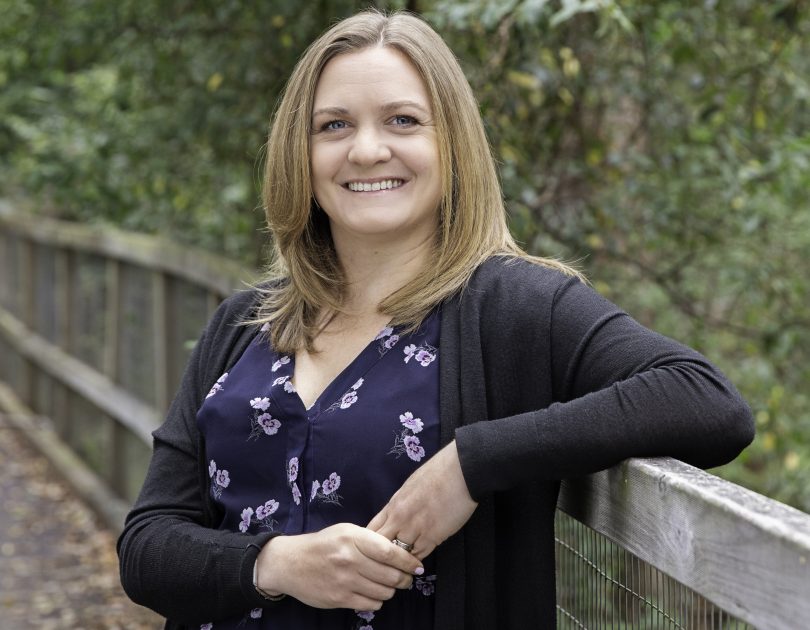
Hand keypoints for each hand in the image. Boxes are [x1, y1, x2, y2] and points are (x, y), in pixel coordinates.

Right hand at [255, 523, 422, 610]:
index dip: (408, 561)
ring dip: (391, 590)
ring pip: (383, 592)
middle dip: (404, 579)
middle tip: (407, 578)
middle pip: (390, 575)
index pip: (390, 552)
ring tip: (389, 585)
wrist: (290, 563)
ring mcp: (344, 581)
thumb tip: (399, 553)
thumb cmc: (322, 544)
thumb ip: (371, 539)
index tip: (417, 566)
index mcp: (353, 538)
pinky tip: (373, 593)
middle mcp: (350, 559)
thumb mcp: (346, 531)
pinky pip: (370, 604)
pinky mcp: (339, 599)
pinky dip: (377, 600)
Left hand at [368, 440, 477, 559]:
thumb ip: (400, 505)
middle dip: (382, 557)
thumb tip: (395, 517)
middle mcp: (400, 517)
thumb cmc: (437, 473)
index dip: (370, 543)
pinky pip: (419, 556)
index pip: (372, 531)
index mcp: (393, 504)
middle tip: (385, 565)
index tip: (373, 551)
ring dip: (401, 561)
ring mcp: (416, 527)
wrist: (460, 471)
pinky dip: (416, 561)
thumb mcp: (409, 487)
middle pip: (381, 546)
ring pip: (399, 555)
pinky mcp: (433, 535)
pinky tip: (416, 564)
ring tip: (401, 568)